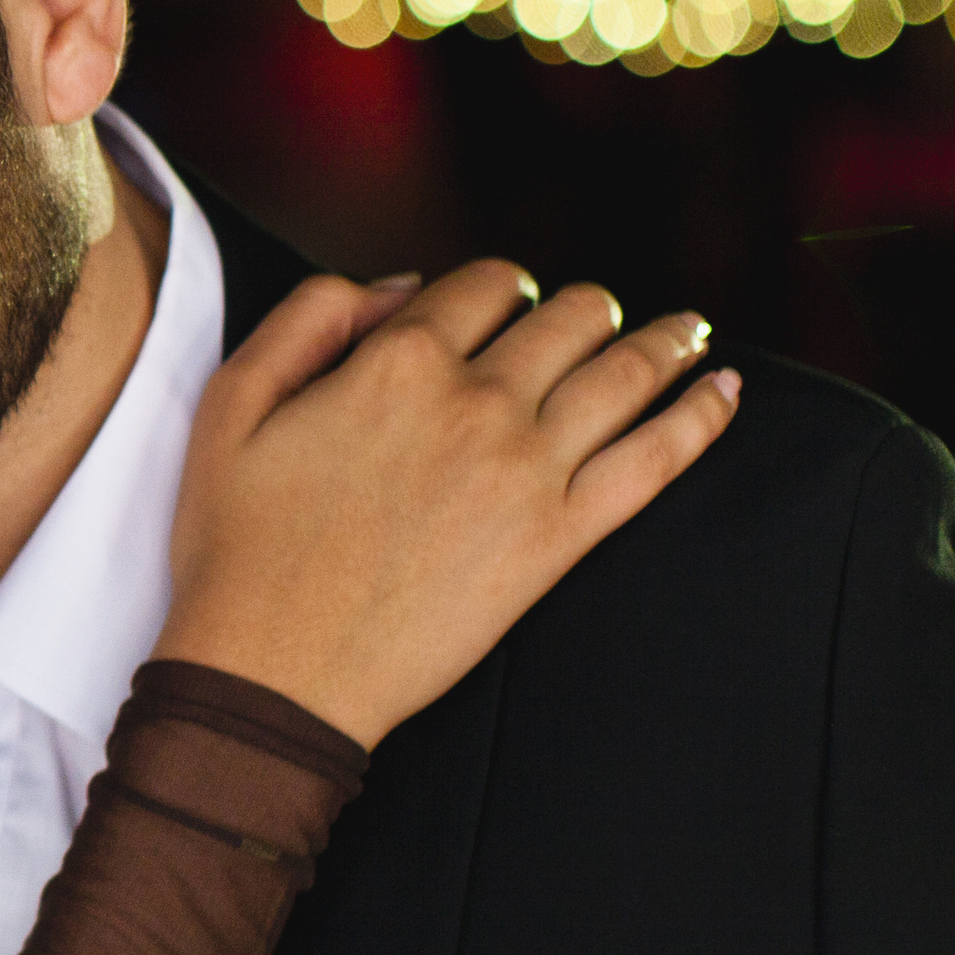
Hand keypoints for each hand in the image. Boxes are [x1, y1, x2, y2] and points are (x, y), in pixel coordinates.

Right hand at [156, 260, 736, 746]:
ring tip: (687, 333)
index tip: (503, 302)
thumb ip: (308, 318)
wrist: (272, 669)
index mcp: (395, 362)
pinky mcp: (559, 538)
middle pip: (568, 317)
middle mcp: (475, 401)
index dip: (497, 285)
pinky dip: (701, 417)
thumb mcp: (230, 404)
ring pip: (625, 372)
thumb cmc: (236, 545)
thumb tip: (400, 288)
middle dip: (584, 308)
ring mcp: (528, 469)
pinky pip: (656, 459)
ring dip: (665, 339)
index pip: (481, 285)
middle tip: (593, 319)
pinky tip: (724, 391)